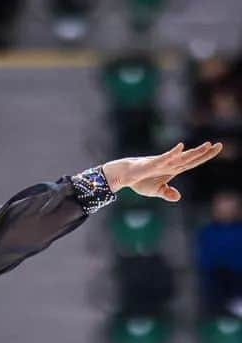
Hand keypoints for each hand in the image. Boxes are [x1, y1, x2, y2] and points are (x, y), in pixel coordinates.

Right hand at [102, 140, 221, 202]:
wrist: (123, 175)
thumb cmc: (139, 180)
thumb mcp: (155, 190)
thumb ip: (167, 193)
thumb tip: (178, 196)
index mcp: (173, 169)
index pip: (193, 162)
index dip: (205, 156)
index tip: (217, 148)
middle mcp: (170, 164)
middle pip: (191, 158)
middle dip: (204, 152)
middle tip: (219, 145)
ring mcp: (162, 163)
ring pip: (181, 157)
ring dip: (193, 152)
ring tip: (206, 145)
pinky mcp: (152, 163)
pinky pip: (165, 158)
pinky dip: (173, 153)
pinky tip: (181, 147)